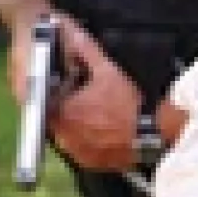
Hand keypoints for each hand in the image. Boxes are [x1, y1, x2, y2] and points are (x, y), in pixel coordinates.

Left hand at [48, 20, 140, 169]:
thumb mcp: (108, 70)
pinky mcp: (88, 163)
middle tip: (84, 99)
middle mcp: (64, 135)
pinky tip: (102, 131)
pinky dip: (86, 140)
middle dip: (65, 107)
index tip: (68, 85)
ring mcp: (75, 152)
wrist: (152, 136)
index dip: (56, 89)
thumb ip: (86, 51)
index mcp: (63, 112)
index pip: (45, 98)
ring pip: (66, 134)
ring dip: (75, 124)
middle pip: (54, 117)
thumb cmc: (128, 103)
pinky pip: (80, 149)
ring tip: (95, 115)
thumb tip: (70, 33)